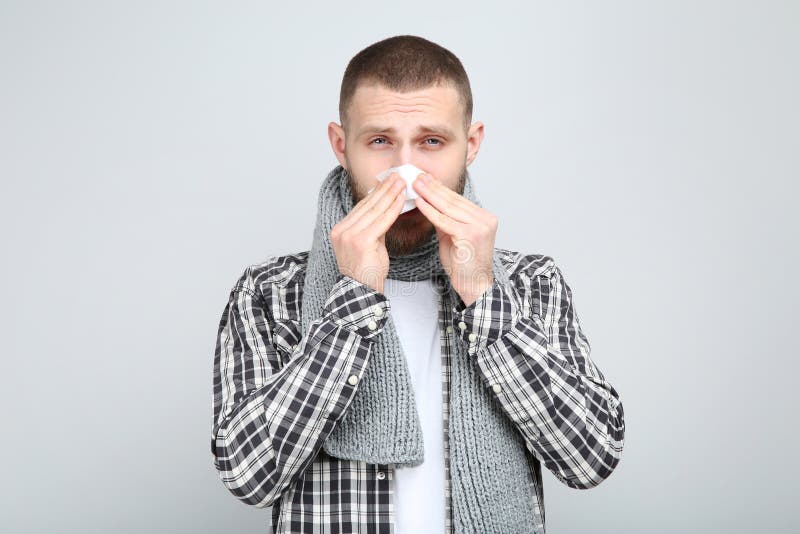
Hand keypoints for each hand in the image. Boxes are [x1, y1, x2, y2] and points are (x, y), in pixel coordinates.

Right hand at [330, 173, 406, 293]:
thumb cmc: (366, 271)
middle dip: (384, 189)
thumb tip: (385, 209)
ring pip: (375, 210)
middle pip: (367, 205)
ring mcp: (349, 235)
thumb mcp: (368, 244)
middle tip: (397, 176)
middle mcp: (342, 230)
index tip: (388, 181)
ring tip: (402, 183)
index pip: (361, 207)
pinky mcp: (361, 241)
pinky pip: (382, 221)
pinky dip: (393, 208)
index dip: (376, 192)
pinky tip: (401, 199)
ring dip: (390, 194)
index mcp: (340, 229)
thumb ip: (374, 227)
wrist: (361, 291)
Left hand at [412, 172, 497, 306]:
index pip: (458, 200)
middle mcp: (485, 219)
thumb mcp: (453, 236)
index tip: (426, 178)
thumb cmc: (463, 265)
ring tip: (416, 185)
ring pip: (449, 207)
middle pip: (453, 201)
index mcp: (484, 217)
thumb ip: (445, 220)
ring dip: (430, 194)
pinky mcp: (470, 235)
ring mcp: (480, 226)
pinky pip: (444, 220)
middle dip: (433, 187)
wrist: (474, 285)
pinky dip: (430, 211)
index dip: (440, 188)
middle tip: (418, 176)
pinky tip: (419, 202)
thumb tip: (431, 204)